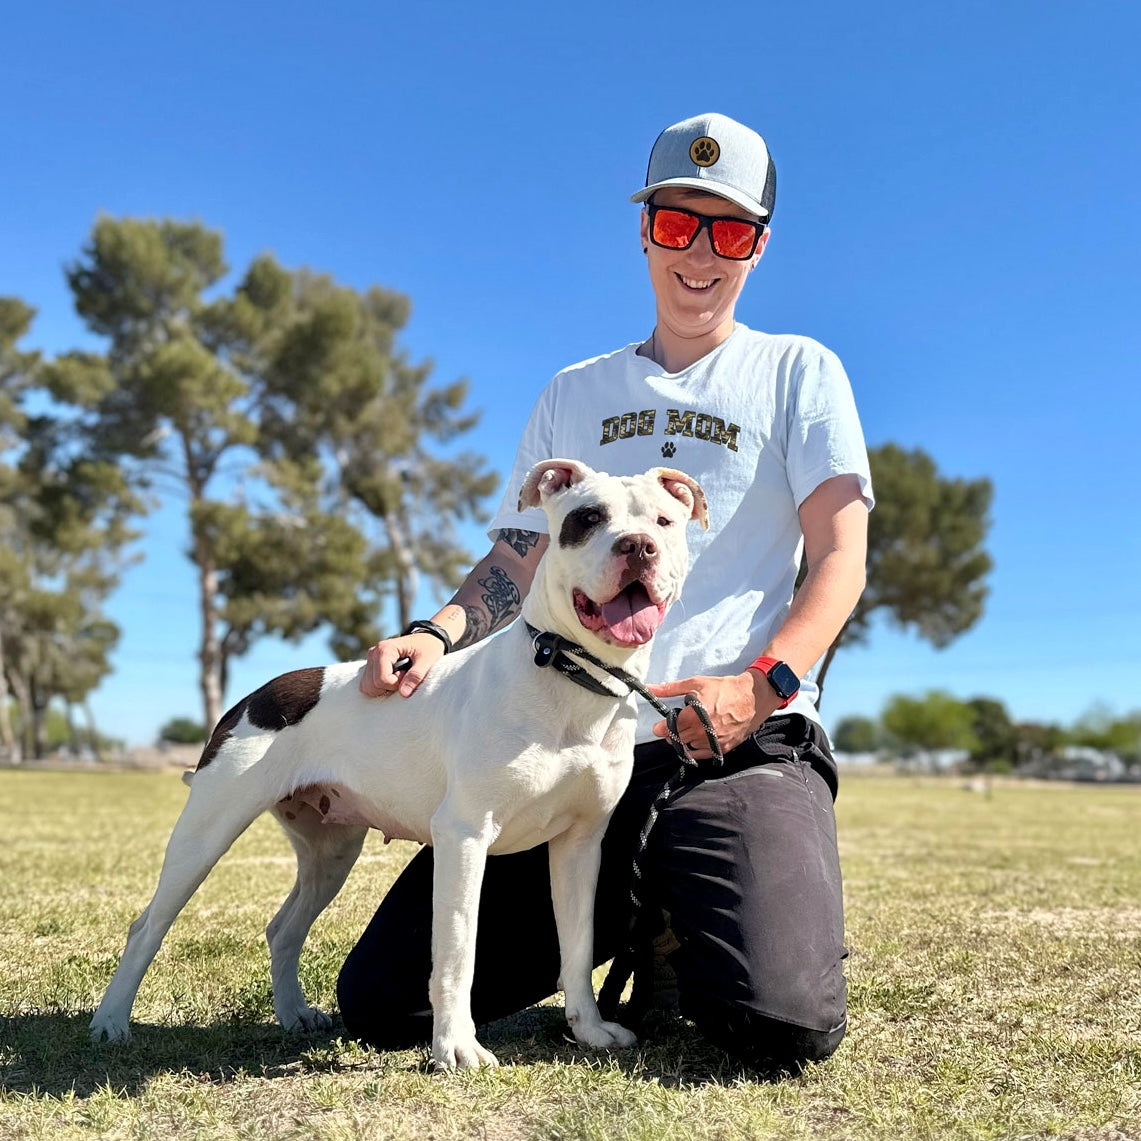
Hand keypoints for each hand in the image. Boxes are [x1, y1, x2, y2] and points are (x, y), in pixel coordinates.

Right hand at [359, 633, 445, 697]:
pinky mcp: (371, 666)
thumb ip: (416, 676)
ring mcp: (370, 660)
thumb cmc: (428, 647)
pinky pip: (368, 685)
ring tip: (400, 676)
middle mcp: (374, 653)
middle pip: (372, 685)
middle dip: (389, 687)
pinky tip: (393, 679)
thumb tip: (403, 694)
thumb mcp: (427, 660)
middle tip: (404, 675)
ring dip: (384, 688)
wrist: (427, 639)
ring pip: (367, 687)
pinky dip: (380, 687)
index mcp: (385, 649)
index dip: (395, 684)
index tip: (407, 675)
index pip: (382, 679)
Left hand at [646, 671, 779, 758]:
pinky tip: (698, 736)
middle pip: (678, 738)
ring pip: (689, 746)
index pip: (671, 728)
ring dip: (686, 738)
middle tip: (677, 723)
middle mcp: (705, 730)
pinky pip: (701, 754)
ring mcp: (715, 741)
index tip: (659, 727)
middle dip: (673, 732)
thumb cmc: (725, 689)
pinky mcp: (723, 748)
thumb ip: (670, 689)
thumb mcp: (696, 683)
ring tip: (693, 726)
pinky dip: (696, 747)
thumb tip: (650, 688)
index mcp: (697, 714)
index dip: (661, 728)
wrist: (752, 697)